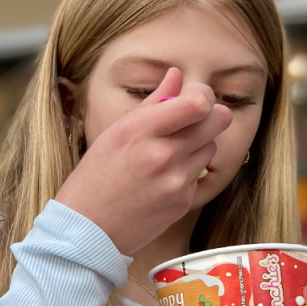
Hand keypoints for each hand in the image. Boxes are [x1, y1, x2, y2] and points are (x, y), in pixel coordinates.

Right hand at [55, 68, 231, 255]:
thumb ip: (152, 103)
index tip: (196, 98)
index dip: (203, 95)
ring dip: (199, 145)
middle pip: (218, 121)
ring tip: (170, 153)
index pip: (198, 103)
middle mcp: (163, 155)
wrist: (88, 230)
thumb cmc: (96, 177)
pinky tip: (163, 179)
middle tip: (196, 119)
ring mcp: (176, 182)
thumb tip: (176, 75)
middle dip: (211, 115)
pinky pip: (200, 175)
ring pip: (211, 147)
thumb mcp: (116, 133)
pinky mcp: (184, 203)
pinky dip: (188, 172)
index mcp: (141, 131)